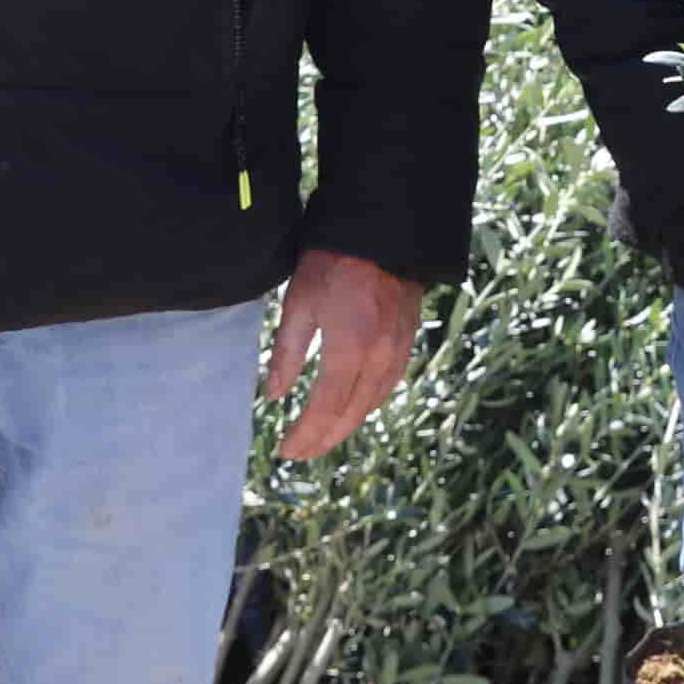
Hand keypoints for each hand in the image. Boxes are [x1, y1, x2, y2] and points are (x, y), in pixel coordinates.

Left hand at [265, 251, 422, 460]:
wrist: (384, 230)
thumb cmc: (332, 261)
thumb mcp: (299, 303)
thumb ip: (288, 353)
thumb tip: (275, 395)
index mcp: (349, 347)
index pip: (325, 408)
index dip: (305, 435)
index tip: (285, 450)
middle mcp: (379, 356)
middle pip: (351, 414)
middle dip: (323, 439)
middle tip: (299, 453)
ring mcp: (398, 349)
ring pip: (372, 403)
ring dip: (346, 426)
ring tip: (321, 437)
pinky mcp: (408, 340)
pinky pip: (388, 385)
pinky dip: (366, 404)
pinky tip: (351, 408)